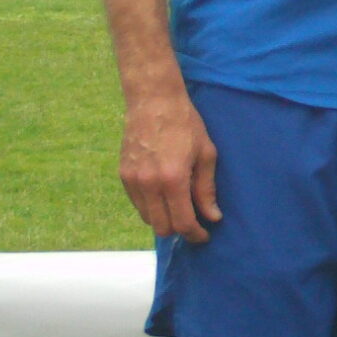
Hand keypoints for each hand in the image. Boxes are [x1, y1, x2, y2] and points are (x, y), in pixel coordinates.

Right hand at [119, 88, 221, 239]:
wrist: (153, 100)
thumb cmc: (185, 123)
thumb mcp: (205, 154)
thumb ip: (206, 189)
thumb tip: (213, 216)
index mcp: (173, 179)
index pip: (183, 222)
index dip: (195, 234)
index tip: (204, 235)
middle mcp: (149, 184)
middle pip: (162, 227)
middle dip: (180, 230)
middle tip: (194, 222)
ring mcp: (133, 180)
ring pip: (147, 218)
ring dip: (164, 218)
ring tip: (179, 206)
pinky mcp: (123, 175)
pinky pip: (137, 204)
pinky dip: (151, 206)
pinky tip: (164, 194)